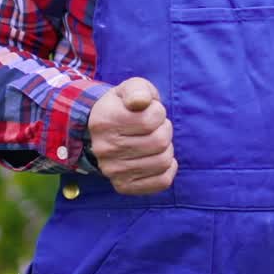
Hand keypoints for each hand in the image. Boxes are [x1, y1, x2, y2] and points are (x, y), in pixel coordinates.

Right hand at [87, 77, 176, 194]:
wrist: (106, 130)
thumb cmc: (126, 106)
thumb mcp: (131, 88)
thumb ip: (138, 89)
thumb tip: (141, 101)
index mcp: (104, 121)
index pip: (152, 119)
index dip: (158, 112)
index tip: (150, 111)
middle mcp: (104, 149)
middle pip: (160, 142)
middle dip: (164, 130)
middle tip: (155, 127)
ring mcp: (112, 171)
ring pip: (163, 161)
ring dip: (166, 148)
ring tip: (154, 141)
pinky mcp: (123, 186)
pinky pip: (161, 182)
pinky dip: (168, 169)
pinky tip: (158, 157)